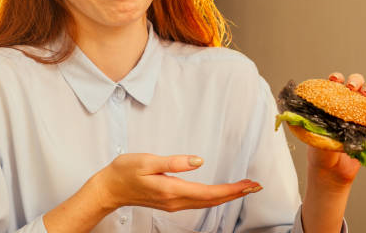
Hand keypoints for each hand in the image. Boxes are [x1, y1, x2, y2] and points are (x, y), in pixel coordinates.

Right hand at [95, 153, 261, 211]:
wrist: (109, 188)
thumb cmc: (125, 171)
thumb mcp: (147, 161)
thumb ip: (173, 162)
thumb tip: (198, 161)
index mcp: (173, 190)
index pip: (210, 193)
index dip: (232, 190)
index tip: (249, 185)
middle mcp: (176, 201)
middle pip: (212, 200)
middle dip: (235, 194)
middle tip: (256, 186)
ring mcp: (174, 204)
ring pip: (207, 202)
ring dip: (227, 196)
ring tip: (243, 188)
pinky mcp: (171, 201)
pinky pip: (199, 202)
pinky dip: (214, 197)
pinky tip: (220, 192)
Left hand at [307, 72, 365, 186]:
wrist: (332, 172)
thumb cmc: (319, 151)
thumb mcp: (312, 134)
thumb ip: (308, 123)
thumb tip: (289, 114)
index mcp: (330, 103)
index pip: (334, 83)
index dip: (336, 78)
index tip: (334, 81)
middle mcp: (346, 104)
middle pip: (354, 83)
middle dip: (354, 81)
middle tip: (350, 89)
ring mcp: (362, 112)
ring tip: (365, 94)